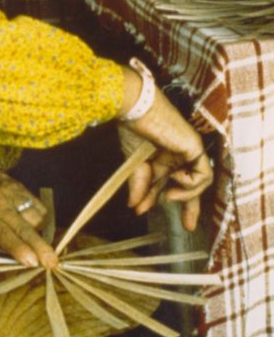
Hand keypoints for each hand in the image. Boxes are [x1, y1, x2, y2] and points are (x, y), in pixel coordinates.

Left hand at [0, 160, 57, 268]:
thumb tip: (12, 259)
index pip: (2, 234)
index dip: (18, 249)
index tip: (32, 262)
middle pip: (24, 228)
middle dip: (40, 247)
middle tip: (52, 262)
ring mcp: (12, 194)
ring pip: (36, 218)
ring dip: (39, 234)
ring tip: (34, 241)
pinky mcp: (22, 188)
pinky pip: (40, 207)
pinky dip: (41, 220)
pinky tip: (34, 226)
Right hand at [117, 74, 212, 230]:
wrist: (137, 110)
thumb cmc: (133, 130)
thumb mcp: (134, 165)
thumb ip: (138, 186)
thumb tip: (135, 207)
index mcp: (161, 158)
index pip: (166, 183)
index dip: (156, 199)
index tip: (143, 213)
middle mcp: (177, 156)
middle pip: (189, 186)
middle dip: (189, 206)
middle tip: (188, 226)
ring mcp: (187, 152)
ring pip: (198, 183)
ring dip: (185, 195)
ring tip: (169, 196)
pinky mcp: (195, 148)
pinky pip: (203, 175)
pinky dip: (190, 183)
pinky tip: (175, 178)